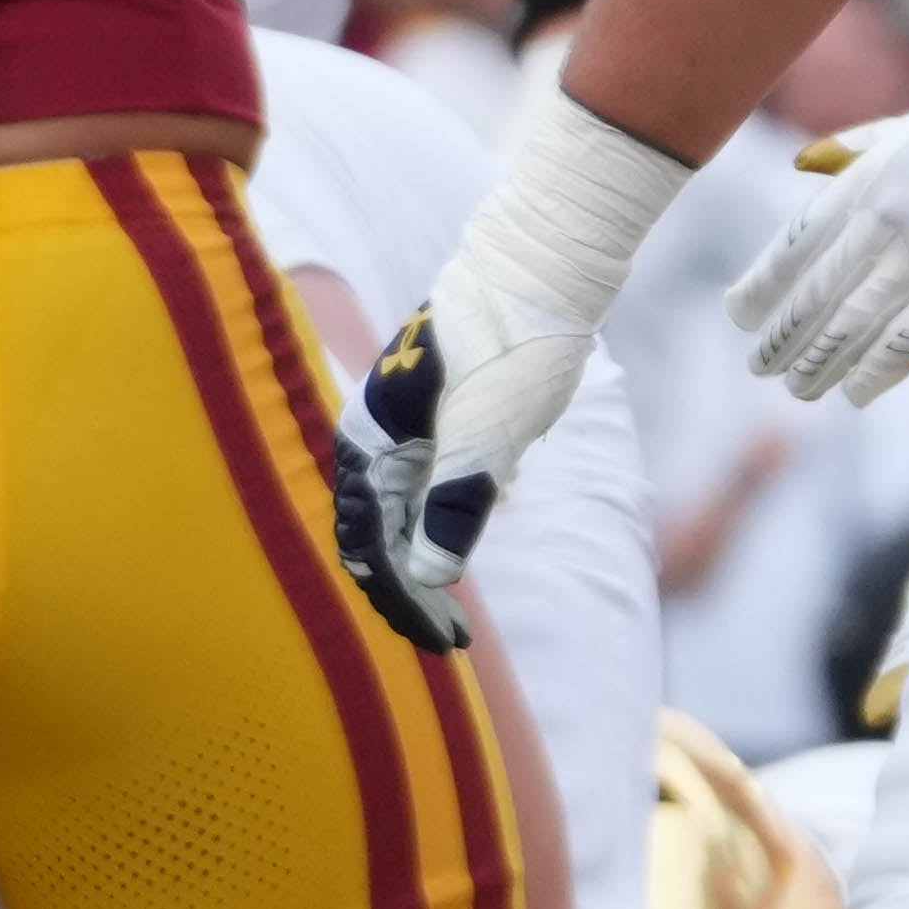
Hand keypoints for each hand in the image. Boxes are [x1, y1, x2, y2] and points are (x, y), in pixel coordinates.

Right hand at [339, 282, 587, 654]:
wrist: (543, 269)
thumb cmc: (511, 348)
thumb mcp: (487, 435)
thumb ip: (454, 506)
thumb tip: (427, 578)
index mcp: (370, 442)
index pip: (366, 545)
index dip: (398, 599)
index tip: (443, 639)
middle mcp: (377, 435)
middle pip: (380, 533)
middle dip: (412, 589)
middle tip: (454, 637)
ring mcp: (409, 422)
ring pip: (407, 507)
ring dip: (430, 555)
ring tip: (460, 601)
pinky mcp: (443, 410)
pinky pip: (433, 477)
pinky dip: (451, 512)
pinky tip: (491, 512)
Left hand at [730, 61, 908, 404]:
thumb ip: (857, 150)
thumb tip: (803, 166)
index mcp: (870, 179)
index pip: (797, 243)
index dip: (765, 284)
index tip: (740, 312)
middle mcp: (886, 223)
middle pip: (817, 293)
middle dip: (784, 335)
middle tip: (759, 364)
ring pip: (853, 326)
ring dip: (820, 362)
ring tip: (798, 386)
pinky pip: (905, 343)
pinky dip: (875, 372)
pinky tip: (854, 392)